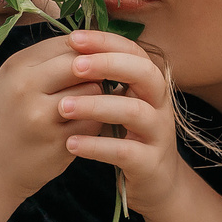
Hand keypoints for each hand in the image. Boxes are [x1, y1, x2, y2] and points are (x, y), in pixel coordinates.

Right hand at [0, 35, 111, 200]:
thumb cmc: (8, 119)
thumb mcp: (16, 82)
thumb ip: (49, 61)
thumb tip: (96, 44)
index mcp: (17, 66)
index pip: (68, 43)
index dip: (89, 50)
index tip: (97, 60)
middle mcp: (26, 88)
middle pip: (82, 64)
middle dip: (96, 71)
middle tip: (99, 82)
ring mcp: (41, 117)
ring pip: (93, 91)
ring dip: (99, 98)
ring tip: (88, 106)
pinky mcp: (57, 142)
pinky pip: (94, 121)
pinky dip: (95, 122)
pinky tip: (84, 126)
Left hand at [54, 31, 182, 210]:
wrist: (156, 184)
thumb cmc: (128, 138)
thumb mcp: (119, 104)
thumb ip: (103, 81)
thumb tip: (69, 49)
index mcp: (149, 85)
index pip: (134, 52)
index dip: (106, 42)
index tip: (74, 38)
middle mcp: (159, 105)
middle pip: (144, 73)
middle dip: (108, 65)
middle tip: (74, 67)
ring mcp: (158, 134)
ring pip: (134, 112)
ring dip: (96, 106)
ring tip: (62, 107)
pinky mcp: (150, 163)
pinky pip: (125, 151)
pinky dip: (96, 146)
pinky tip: (70, 143)